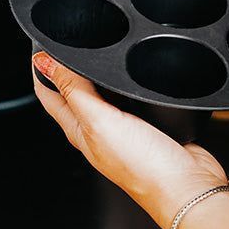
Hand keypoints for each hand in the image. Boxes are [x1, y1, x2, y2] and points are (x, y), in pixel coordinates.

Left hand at [31, 52, 227, 228]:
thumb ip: (74, 90)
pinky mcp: (148, 127)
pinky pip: (131, 100)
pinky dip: (128, 85)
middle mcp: (97, 130)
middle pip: (73, 92)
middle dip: (67, 68)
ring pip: (103, 94)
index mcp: (77, 130)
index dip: (41, 67)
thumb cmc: (144, 168)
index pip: (48, 93)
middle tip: (70, 42)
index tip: (43, 44)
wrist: (187, 186)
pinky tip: (133, 77)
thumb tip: (45, 63)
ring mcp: (122, 129)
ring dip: (98, 75)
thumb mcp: (99, 121)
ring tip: (98, 54)